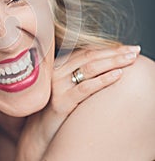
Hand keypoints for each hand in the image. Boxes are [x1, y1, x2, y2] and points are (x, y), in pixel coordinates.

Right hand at [14, 44, 140, 160]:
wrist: (42, 129)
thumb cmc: (61, 105)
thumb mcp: (70, 84)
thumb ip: (81, 71)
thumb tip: (108, 62)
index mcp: (60, 64)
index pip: (88, 51)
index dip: (109, 48)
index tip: (128, 48)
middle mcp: (58, 71)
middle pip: (90, 56)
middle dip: (114, 52)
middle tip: (134, 51)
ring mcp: (58, 86)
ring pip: (89, 68)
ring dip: (112, 62)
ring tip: (130, 60)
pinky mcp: (61, 102)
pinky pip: (85, 88)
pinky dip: (102, 80)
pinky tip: (117, 75)